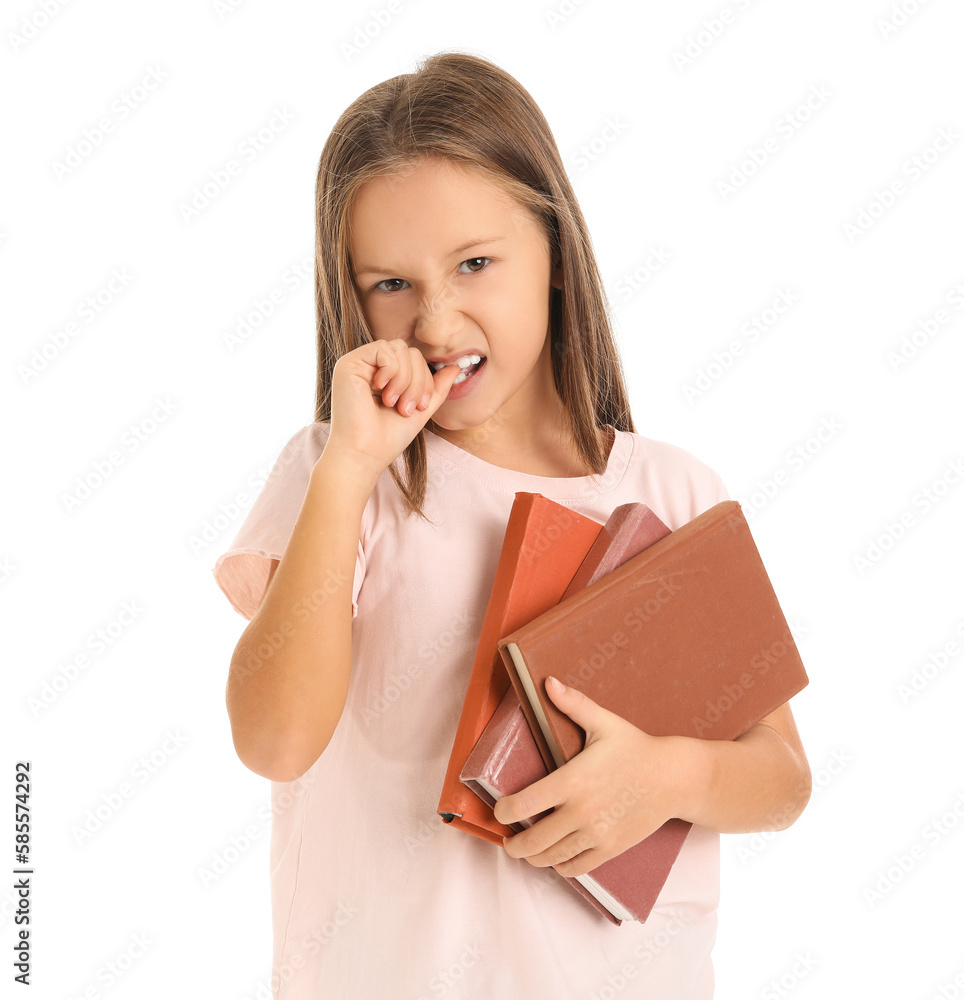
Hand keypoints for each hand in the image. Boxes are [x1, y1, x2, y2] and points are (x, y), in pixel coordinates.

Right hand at [323, 339, 461, 478]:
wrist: (364, 454)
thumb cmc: (388, 438)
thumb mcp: (420, 410)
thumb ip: (435, 388)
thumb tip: (454, 368)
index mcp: (385, 376)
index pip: (415, 359)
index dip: (425, 380)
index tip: (420, 408)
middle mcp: (370, 366)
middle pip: (409, 352)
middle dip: (417, 381)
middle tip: (407, 408)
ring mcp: (359, 364)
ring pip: (399, 348)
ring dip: (405, 379)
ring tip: (393, 403)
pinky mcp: (349, 363)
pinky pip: (383, 349)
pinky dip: (392, 371)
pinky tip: (382, 392)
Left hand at [493, 677, 698, 877]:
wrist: (673, 778)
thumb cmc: (636, 748)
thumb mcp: (604, 723)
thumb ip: (573, 704)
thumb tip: (548, 682)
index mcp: (573, 781)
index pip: (524, 804)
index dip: (503, 812)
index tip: (498, 811)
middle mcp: (582, 812)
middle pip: (532, 841)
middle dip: (513, 844)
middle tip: (507, 839)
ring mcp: (597, 834)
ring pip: (551, 858)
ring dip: (533, 857)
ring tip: (526, 849)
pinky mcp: (611, 848)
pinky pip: (576, 868)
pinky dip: (560, 865)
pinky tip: (555, 855)